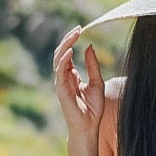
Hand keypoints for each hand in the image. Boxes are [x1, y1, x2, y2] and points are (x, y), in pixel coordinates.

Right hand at [53, 26, 104, 141]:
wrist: (89, 127)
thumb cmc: (93, 108)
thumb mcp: (97, 82)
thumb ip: (92, 65)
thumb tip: (89, 46)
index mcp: (71, 76)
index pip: (68, 53)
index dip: (72, 40)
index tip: (81, 29)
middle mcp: (64, 78)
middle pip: (61, 53)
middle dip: (68, 39)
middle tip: (78, 28)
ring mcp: (61, 83)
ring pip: (58, 59)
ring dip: (65, 45)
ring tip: (74, 34)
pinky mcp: (61, 90)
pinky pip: (59, 72)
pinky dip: (63, 60)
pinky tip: (70, 51)